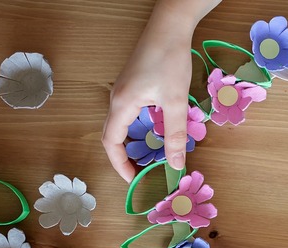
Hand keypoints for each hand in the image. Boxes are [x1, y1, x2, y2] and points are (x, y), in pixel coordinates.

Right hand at [101, 18, 193, 181]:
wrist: (169, 27)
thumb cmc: (169, 60)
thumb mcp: (176, 101)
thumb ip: (175, 135)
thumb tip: (176, 165)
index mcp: (122, 105)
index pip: (111, 143)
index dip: (120, 165)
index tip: (134, 180)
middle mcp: (118, 99)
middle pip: (114, 136)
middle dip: (128, 157)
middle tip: (146, 172)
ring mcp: (124, 92)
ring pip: (124, 125)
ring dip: (136, 143)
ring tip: (154, 156)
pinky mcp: (134, 86)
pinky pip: (132, 114)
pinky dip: (142, 129)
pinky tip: (159, 132)